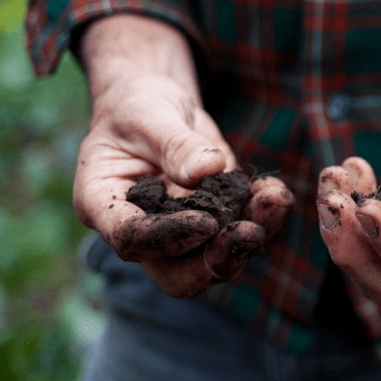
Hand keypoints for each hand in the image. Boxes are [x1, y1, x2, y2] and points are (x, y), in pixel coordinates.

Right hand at [73, 15, 293, 297]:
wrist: (158, 106)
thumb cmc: (137, 107)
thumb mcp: (149, 114)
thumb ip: (174, 143)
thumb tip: (207, 169)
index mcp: (104, 206)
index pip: (132, 238)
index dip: (169, 238)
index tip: (207, 223)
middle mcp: (142, 231)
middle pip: (177, 274)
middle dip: (215, 261)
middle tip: (248, 232)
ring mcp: (180, 233)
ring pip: (215, 259)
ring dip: (249, 238)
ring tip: (274, 201)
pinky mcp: (215, 221)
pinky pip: (240, 233)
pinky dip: (263, 216)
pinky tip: (276, 193)